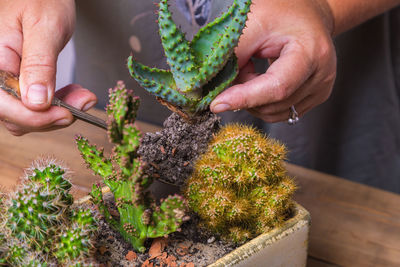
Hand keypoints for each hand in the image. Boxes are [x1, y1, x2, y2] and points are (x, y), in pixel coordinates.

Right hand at [0, 0, 96, 134]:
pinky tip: (73, 94)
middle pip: (15, 116)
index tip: (66, 114)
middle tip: (83, 102)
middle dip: (51, 117)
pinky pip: (35, 105)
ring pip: (27, 114)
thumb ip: (38, 65)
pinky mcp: (20, 82)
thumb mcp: (44, 28)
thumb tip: (36, 102)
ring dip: (57, 112)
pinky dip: (57, 104)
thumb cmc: (41, 0)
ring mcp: (7, 80)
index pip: (3, 106)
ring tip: (82, 96)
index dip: (34, 118)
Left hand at [210, 0, 336, 122]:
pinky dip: (261, 101)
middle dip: (245, 94)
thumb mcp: (253, 23)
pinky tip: (260, 80)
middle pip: (272, 104)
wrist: (307, 13)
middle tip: (236, 69)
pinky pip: (278, 112)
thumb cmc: (282, 12)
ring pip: (272, 112)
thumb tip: (213, 86)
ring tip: (250, 70)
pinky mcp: (313, 98)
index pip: (277, 87)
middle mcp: (321, 75)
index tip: (217, 103)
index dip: (245, 98)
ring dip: (252, 98)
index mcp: (311, 52)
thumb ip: (234, 55)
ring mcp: (320, 89)